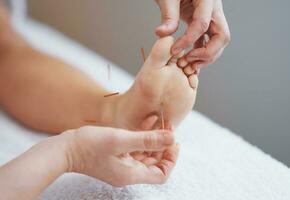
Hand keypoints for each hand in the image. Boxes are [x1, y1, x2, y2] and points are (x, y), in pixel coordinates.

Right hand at [64, 126, 178, 186]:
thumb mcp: (121, 140)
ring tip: (160, 121)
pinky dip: (141, 136)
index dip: (171, 159)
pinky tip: (147, 121)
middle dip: (163, 145)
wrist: (63, 149)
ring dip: (153, 138)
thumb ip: (147, 140)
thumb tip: (171, 138)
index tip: (174, 142)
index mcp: (131, 174)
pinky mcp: (114, 156)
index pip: (161, 173)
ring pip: (145, 153)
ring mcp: (120, 164)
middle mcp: (128, 172)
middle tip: (168, 127)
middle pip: (154, 162)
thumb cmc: (89, 145)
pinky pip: (133, 147)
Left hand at [155, 0, 229, 69]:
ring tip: (189, 63)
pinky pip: (209, 39)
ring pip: (219, 41)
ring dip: (207, 55)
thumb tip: (163, 34)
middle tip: (190, 61)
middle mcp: (214, 8)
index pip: (202, 24)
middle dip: (208, 52)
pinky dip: (201, 50)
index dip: (188, 40)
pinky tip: (190, 58)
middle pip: (222, 36)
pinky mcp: (206, 21)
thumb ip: (168, 15)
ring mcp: (212, 16)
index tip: (174, 50)